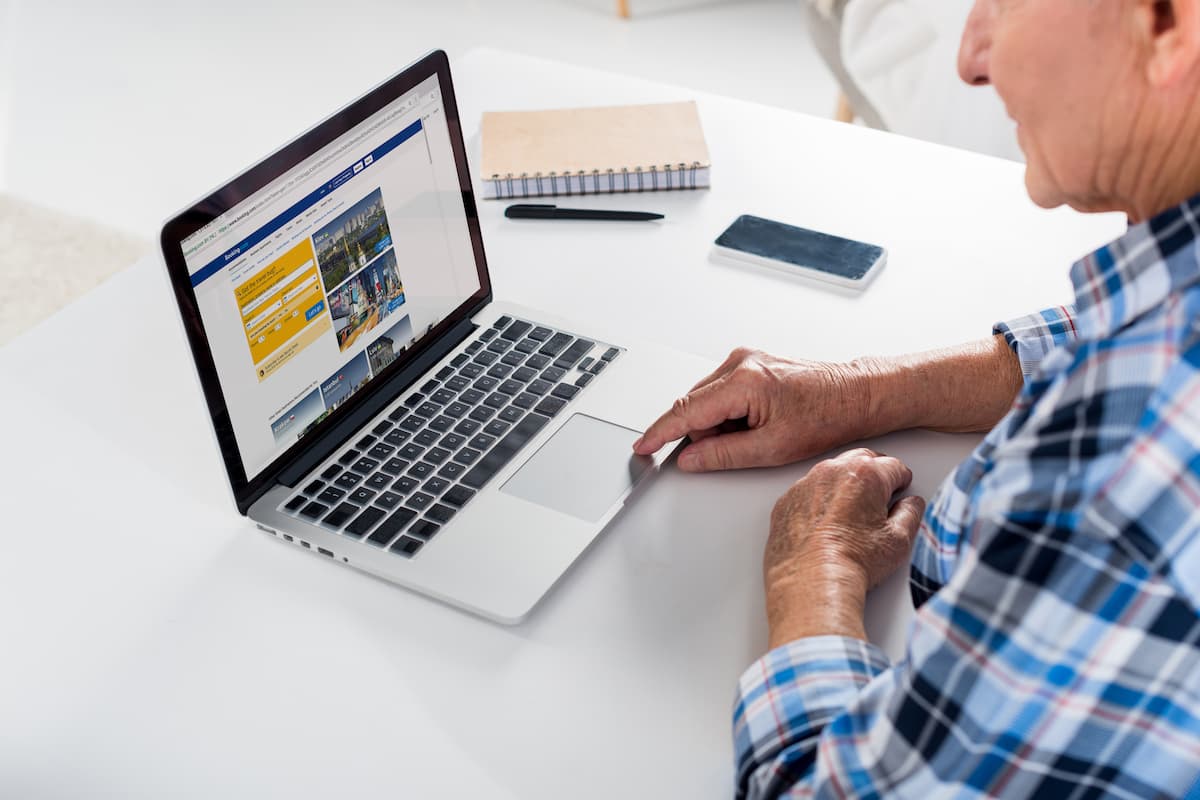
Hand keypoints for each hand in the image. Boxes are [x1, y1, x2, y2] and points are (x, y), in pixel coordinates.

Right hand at [632, 347, 877, 470]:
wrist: (855, 396)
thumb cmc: (826, 417)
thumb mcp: (771, 448)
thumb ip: (722, 455)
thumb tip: (691, 459)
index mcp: (743, 382)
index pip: (686, 411)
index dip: (660, 433)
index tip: (643, 446)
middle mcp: (740, 363)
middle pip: (695, 406)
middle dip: (705, 433)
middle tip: (739, 448)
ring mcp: (744, 359)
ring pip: (707, 401)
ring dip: (719, 423)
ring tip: (757, 433)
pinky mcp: (750, 363)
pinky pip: (721, 392)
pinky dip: (729, 413)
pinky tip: (755, 422)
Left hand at [763, 448, 925, 645]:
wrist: (811, 583)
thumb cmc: (853, 562)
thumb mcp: (899, 540)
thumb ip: (910, 514)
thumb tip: (911, 505)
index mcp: (865, 474)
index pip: (893, 466)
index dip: (901, 479)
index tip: (901, 487)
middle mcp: (831, 472)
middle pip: (861, 460)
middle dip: (874, 473)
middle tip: (880, 494)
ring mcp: (804, 485)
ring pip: (831, 474)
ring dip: (844, 484)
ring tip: (852, 511)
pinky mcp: (785, 502)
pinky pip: (807, 492)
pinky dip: (817, 501)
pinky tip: (826, 524)